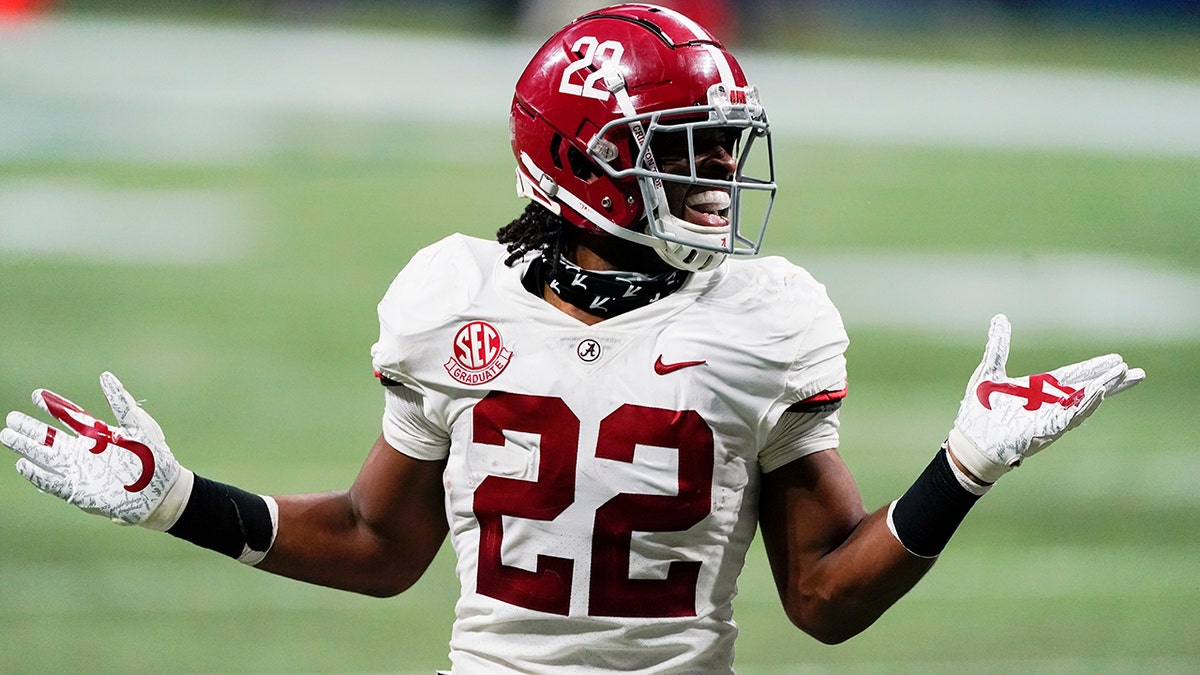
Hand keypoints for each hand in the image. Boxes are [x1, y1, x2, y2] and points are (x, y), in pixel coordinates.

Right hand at [1, 372, 191, 528]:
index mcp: (99, 435)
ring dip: (27, 447)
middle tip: (11, 418)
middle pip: (51, 438)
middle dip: (31, 428)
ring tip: (7, 435)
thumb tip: (106, 376)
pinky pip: (54, 483)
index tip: (37, 394)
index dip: (54, 406)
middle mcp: (85, 452)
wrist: (163, 491)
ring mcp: (81, 472)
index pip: (70, 417)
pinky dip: (38, 475)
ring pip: (46, 458)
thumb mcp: (141, 426)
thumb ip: (122, 404)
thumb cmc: (156, 458)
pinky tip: (22, 465)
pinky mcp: (81, 492)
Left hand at [948, 314, 1144, 483]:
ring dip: (1102, 388)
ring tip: (1121, 375)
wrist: (969, 439)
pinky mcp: (1043, 430)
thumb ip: (999, 346)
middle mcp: (1049, 403)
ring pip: (1082, 402)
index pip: (1073, 375)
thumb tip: (1000, 319)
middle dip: (1111, 381)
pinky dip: (1084, 405)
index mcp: (1039, 389)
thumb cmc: (979, 410)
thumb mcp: (990, 371)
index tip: (1118, 359)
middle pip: (1087, 389)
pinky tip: (1098, 393)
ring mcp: (1048, 417)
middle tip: (1137, 372)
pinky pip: (1069, 417)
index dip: (1094, 367)